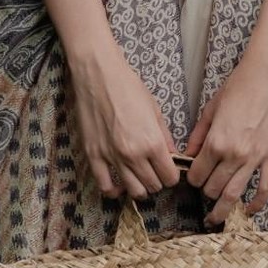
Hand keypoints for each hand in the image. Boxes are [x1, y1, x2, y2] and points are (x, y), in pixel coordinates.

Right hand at [67, 43, 180, 198]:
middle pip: (153, 186)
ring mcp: (112, 158)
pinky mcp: (93, 156)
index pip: (170, 177)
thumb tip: (173, 155)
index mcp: (152, 143)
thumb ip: (165, 137)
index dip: (172, 175)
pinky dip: (114, 191)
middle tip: (155, 170)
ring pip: (132, 191)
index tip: (170, 169)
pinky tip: (119, 185)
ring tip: (140, 177)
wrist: (98, 75)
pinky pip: (104, 186)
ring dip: (140, 188)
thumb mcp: (155, 110)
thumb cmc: (128, 87)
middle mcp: (133, 155)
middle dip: (158, 181)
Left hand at [184, 49, 267, 225]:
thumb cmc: (238, 86)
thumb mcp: (211, 108)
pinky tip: (248, 211)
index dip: (192, 178)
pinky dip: (257, 203)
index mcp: (216, 142)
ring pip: (235, 194)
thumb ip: (199, 135)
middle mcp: (234, 154)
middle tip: (204, 192)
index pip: (197, 174)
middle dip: (205, 193)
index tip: (192, 177)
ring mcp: (255, 158)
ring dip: (223, 209)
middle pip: (214, 188)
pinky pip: (265, 187)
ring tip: (216, 219)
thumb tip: (189, 154)